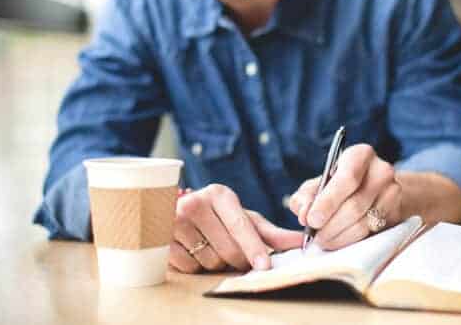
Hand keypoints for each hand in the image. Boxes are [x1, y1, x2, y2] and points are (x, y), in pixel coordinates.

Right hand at [169, 184, 302, 272]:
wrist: (174, 212)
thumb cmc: (216, 217)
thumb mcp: (243, 218)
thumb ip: (271, 232)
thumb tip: (300, 241)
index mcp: (219, 194)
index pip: (241, 226)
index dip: (254, 248)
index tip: (264, 266)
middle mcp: (195, 203)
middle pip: (227, 249)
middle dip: (237, 260)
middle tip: (236, 256)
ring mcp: (175, 220)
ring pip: (209, 261)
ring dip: (216, 264)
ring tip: (211, 248)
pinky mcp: (160, 238)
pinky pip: (189, 266)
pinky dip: (196, 266)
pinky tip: (194, 252)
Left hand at [288, 144, 401, 249]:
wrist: (374, 190)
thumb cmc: (339, 185)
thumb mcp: (320, 183)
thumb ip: (306, 196)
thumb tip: (303, 213)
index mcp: (361, 155)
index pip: (347, 179)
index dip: (328, 202)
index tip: (311, 220)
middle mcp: (381, 171)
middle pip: (355, 205)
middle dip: (330, 225)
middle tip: (314, 236)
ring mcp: (393, 194)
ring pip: (363, 224)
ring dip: (339, 237)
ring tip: (323, 240)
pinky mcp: (396, 215)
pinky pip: (371, 234)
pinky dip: (350, 241)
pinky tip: (338, 240)